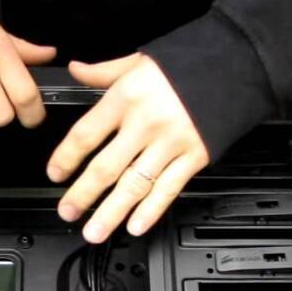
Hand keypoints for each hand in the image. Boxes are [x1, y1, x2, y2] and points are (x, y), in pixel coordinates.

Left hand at [48, 54, 209, 242]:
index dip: (66, 157)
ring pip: (135, 184)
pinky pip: (169, 188)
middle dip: (82, 194)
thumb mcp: (140, 59)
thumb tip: (76, 69)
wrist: (236, 64)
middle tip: (67, 211)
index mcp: (127, 97)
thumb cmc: (188, 62)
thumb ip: (104, 72)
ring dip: (111, 212)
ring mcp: (171, 143)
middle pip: (106, 166)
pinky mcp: (195, 156)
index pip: (86, 133)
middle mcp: (146, 123)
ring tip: (95, 231)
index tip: (55, 173)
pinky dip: (151, 210)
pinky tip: (136, 225)